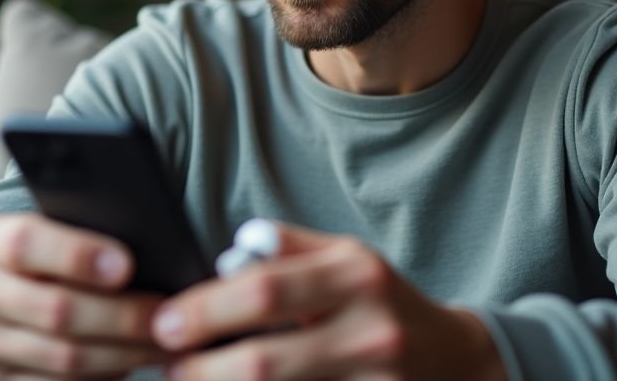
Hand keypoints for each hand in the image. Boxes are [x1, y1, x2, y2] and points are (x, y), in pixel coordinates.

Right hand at [0, 213, 168, 379]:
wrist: (7, 308)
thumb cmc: (55, 263)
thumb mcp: (61, 235)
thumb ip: (90, 237)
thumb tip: (153, 257)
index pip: (24, 243)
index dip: (77, 256)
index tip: (126, 266)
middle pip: (55, 309)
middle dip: (122, 315)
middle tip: (168, 315)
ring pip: (64, 357)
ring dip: (125, 352)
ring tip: (165, 341)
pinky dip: (108, 375)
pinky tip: (137, 361)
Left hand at [150, 222, 505, 380]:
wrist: (453, 358)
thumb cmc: (381, 300)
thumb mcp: (345, 257)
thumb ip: (289, 248)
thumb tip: (231, 252)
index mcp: (356, 274)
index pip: (264, 290)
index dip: (205, 310)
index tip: (164, 324)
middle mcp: (370, 328)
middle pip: (265, 363)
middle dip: (203, 371)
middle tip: (169, 369)